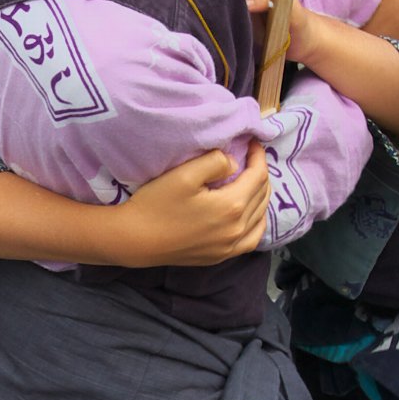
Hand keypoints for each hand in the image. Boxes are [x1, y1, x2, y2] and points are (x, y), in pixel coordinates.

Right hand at [114, 140, 270, 266]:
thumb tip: (234, 164)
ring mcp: (230, 247)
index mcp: (231, 206)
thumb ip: (215, 162)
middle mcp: (237, 229)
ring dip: (260, 195)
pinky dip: (257, 222)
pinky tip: (250, 214)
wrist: (136, 240)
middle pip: (262, 195)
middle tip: (250, 158)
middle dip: (260, 172)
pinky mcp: (221, 256)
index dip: (258, 156)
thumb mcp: (184, 174)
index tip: (252, 142)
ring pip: (261, 217)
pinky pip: (252, 239)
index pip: (258, 176)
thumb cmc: (156, 204)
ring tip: (250, 181)